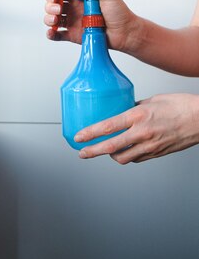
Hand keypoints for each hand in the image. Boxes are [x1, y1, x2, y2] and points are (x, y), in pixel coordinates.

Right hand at [44, 0, 139, 51]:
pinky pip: (58, 34)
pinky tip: (52, 32)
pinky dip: (51, 33)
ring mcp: (73, 21)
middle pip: (54, 3)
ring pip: (53, 18)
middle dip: (50, 3)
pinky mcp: (73, 34)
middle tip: (57, 5)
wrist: (126, 33)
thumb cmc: (119, 13)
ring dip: (49, 17)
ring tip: (56, 19)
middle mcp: (75, 8)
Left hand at [74, 93, 198, 162]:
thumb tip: (120, 109)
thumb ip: (134, 106)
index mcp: (138, 116)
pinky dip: (127, 156)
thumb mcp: (152, 100)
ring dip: (110, 155)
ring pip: (123, 158)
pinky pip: (137, 159)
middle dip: (92, 151)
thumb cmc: (180, 105)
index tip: (78, 136)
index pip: (108, 127)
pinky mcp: (158, 154)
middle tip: (82, 152)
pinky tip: (124, 150)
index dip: (90, 133)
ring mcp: (150, 146)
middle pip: (110, 147)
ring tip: (103, 150)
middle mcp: (142, 133)